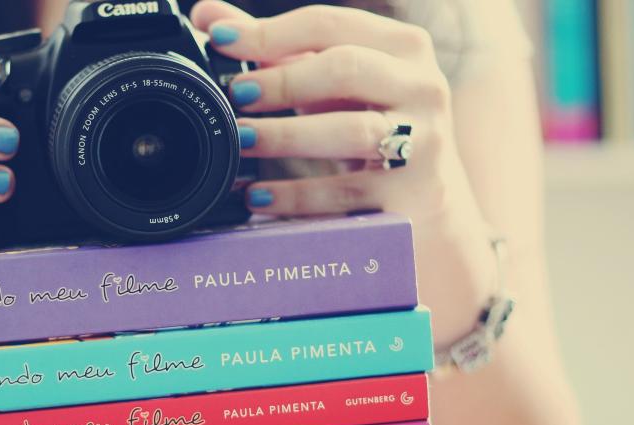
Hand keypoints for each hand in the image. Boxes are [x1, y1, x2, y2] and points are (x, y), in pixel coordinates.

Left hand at [191, 1, 485, 236]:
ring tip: (241, 142)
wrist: (425, 197)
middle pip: (345, 69)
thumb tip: (208, 16)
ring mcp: (423, 142)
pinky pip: (346, 192)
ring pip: (351, 131)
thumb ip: (274, 47)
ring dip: (286, 136)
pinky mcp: (412, 194)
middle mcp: (423, 87)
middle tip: (235, 94)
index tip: (219, 42)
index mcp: (402, 46)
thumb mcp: (329, 80)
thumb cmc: (370, 123)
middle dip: (282, 81)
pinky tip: (258, 195)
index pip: (329, 25)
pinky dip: (295, 195)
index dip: (270, 32)